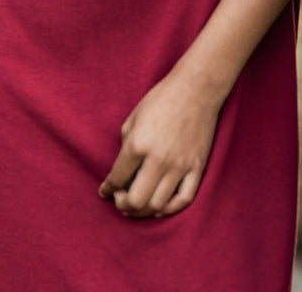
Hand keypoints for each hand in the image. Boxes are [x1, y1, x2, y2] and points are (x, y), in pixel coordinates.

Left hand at [98, 71, 220, 218]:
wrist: (195, 89)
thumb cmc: (161, 99)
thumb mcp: (133, 117)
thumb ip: (125, 145)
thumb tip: (123, 170)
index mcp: (137, 144)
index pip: (117, 178)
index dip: (107, 188)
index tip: (104, 192)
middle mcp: (158, 159)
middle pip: (136, 200)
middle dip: (123, 204)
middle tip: (119, 200)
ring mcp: (179, 166)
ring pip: (158, 205)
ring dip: (143, 211)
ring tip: (136, 205)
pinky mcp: (197, 168)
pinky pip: (183, 200)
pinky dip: (169, 209)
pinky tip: (158, 207)